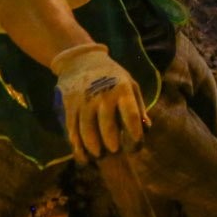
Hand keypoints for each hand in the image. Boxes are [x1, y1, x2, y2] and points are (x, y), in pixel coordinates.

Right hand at [52, 43, 146, 158]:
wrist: (82, 61)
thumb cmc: (112, 76)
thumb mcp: (130, 84)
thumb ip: (138, 107)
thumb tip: (146, 129)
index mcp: (122, 90)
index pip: (131, 117)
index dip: (135, 136)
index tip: (135, 147)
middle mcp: (103, 96)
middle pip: (107, 127)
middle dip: (112, 145)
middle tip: (115, 151)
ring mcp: (84, 102)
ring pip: (87, 132)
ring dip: (93, 148)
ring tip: (99, 155)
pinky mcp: (70, 107)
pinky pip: (72, 131)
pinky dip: (77, 147)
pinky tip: (83, 156)